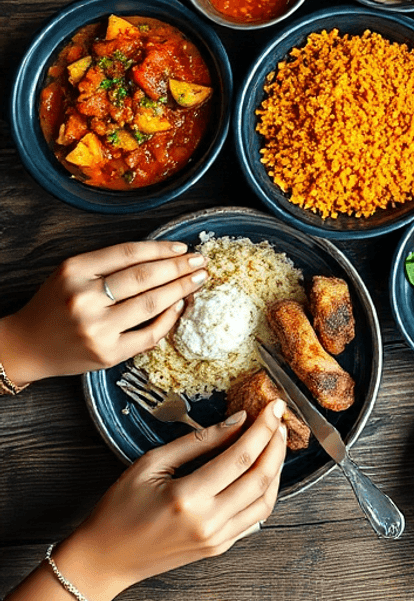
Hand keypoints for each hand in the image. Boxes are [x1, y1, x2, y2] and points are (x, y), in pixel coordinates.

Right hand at [0, 242, 206, 384]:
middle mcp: (84, 298)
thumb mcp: (73, 273)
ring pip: (151, 303)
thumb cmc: (56, 304)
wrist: (27, 346)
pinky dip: (169, 318)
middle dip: (179, 267)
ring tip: (198, 279)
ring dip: (181, 289)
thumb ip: (110, 263)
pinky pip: (149, 334)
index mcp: (75, 271)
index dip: (161, 248)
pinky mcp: (106, 354)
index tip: (183, 246)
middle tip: (201, 261)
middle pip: (144, 277)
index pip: (129, 253)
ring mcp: (96, 328)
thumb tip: (165, 255)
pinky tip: (179, 305)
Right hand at [51, 406, 287, 600]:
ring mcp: (216, 540)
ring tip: (275, 443)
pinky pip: (254, 518)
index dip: (263, 428)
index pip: (240, 457)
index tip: (274, 406)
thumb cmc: (119, 509)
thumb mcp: (151, 464)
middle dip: (276, 444)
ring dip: (276, 469)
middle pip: (261, 478)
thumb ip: (198, 442)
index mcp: (187, 498)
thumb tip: (237, 421)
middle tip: (279, 420)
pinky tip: (262, 471)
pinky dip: (265, 492)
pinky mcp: (219, 549)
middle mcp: (208, 522)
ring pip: (266, 501)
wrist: (103, 560)